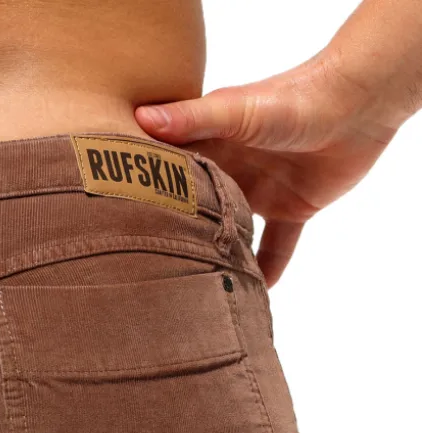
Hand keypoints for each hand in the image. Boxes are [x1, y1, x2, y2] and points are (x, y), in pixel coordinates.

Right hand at [134, 51, 402, 285]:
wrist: (360, 102)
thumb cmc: (295, 97)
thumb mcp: (236, 110)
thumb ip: (193, 119)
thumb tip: (139, 119)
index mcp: (208, 146)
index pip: (166, 171)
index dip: (141, 191)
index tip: (112, 216)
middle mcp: (229, 170)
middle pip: (194, 209)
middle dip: (174, 233)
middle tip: (142, 265)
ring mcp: (259, 191)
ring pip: (230, 232)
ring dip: (216, 256)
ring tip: (187, 286)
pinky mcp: (292, 208)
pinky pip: (277, 246)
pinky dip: (269, 269)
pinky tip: (254, 294)